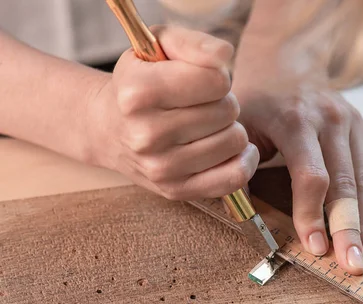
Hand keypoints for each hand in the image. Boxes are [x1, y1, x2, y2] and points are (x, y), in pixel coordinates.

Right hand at [86, 26, 259, 200]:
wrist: (108, 129)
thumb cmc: (140, 83)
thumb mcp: (156, 48)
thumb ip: (192, 42)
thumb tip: (225, 55)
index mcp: (138, 93)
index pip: (215, 80)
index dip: (218, 75)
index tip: (203, 79)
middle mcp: (146, 134)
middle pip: (228, 110)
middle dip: (222, 102)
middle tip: (202, 105)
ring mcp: (161, 168)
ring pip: (234, 142)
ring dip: (229, 129)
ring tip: (207, 126)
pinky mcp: (175, 191)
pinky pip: (233, 178)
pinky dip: (243, 162)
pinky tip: (232, 150)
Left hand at [233, 79, 362, 275]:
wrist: (286, 64)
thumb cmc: (256, 102)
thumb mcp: (239, 129)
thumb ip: (240, 169)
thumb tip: (243, 215)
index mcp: (295, 121)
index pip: (310, 176)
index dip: (312, 214)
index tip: (315, 247)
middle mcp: (330, 120)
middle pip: (344, 183)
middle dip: (348, 228)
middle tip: (353, 264)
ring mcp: (351, 123)